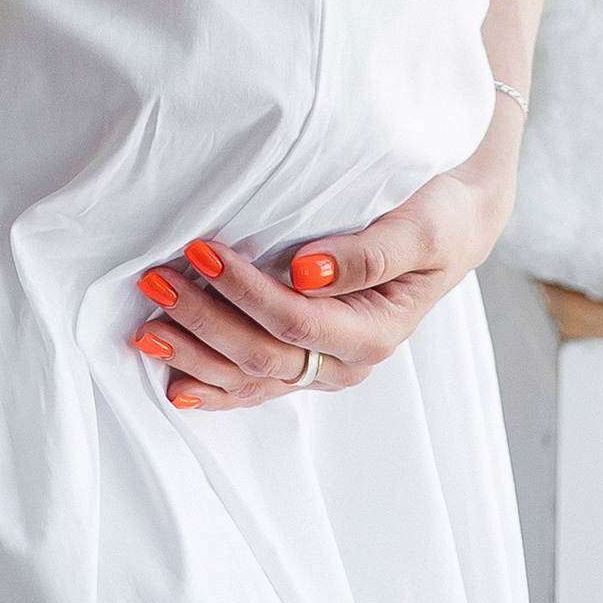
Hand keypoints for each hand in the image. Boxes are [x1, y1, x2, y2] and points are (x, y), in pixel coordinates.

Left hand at [131, 116, 520, 412]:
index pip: (294, 320)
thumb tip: (305, 271)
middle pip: (263, 354)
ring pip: (253, 377)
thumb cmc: (440, 217)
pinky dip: (215, 384)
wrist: (456, 225)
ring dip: (196, 354)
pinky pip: (258, 383)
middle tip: (155, 280)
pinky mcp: (310, 357)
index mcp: (374, 331)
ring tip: (145, 331)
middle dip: (204, 321)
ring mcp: (326, 366)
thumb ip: (366, 254)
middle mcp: (347, 361)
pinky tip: (176, 385)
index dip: (243, 290)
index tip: (198, 250)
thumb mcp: (419, 228)